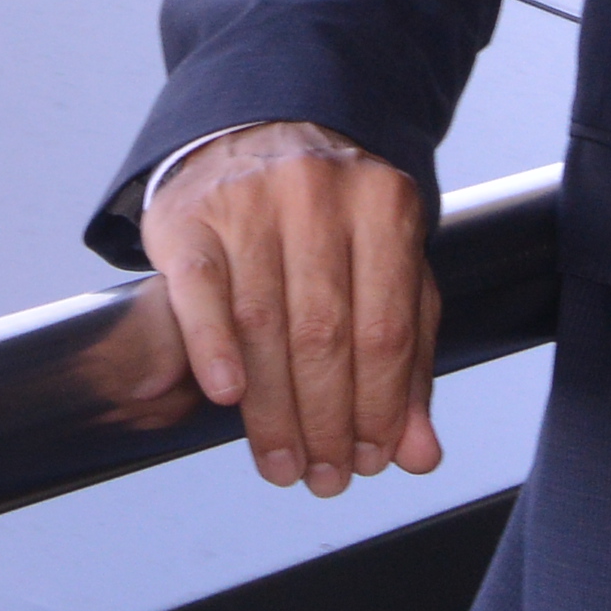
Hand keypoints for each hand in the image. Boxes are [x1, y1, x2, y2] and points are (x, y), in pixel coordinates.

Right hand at [140, 122, 445, 496]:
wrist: (258, 133)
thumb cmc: (332, 221)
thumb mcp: (386, 273)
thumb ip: (409, 362)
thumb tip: (419, 454)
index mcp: (386, 204)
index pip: (388, 328)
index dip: (381, 407)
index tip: (373, 461)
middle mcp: (320, 192)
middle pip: (325, 333)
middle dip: (326, 420)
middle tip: (324, 477)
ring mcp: (252, 198)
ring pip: (264, 323)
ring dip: (273, 409)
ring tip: (283, 464)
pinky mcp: (191, 214)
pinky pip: (201, 289)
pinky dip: (213, 346)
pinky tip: (225, 396)